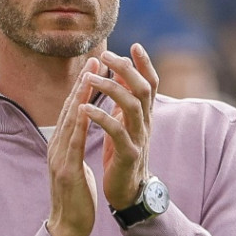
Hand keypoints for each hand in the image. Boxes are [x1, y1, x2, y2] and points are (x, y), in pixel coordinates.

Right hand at [46, 56, 101, 235]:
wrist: (68, 227)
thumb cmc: (75, 195)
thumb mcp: (76, 163)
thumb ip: (77, 143)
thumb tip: (83, 125)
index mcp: (62, 144)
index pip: (74, 109)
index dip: (84, 86)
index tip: (96, 65)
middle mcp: (57, 146)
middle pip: (71, 108)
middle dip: (84, 82)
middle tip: (95, 59)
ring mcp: (59, 158)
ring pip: (71, 121)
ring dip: (82, 97)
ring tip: (93, 75)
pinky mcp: (67, 171)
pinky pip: (74, 144)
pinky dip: (80, 125)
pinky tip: (88, 110)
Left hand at [81, 43, 158, 210]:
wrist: (128, 190)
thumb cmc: (124, 153)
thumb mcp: (126, 123)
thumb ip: (126, 99)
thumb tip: (124, 72)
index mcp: (145, 115)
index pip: (151, 83)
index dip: (145, 64)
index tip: (134, 45)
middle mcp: (146, 123)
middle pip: (143, 89)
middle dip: (126, 69)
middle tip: (107, 55)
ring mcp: (139, 138)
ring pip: (132, 106)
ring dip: (110, 89)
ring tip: (89, 78)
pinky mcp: (129, 154)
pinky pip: (117, 132)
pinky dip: (101, 117)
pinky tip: (84, 108)